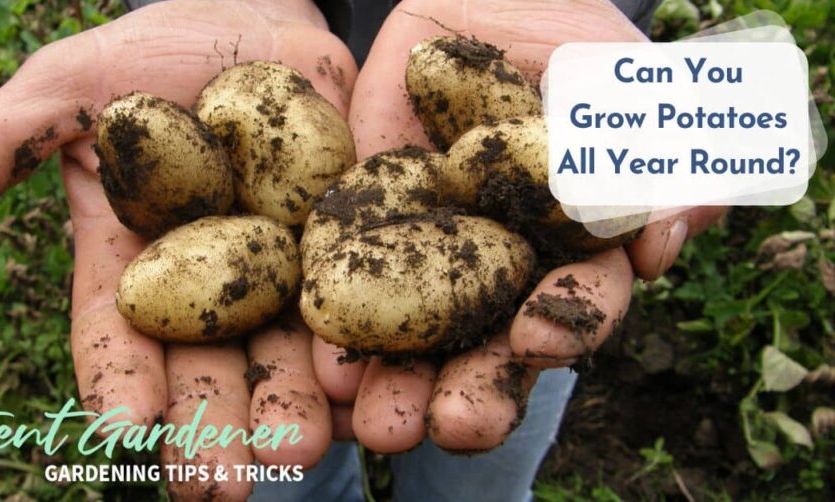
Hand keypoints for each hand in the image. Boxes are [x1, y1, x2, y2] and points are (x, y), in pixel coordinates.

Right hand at [0, 1, 354, 497]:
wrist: (254, 23)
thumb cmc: (151, 57)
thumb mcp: (72, 89)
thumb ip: (1, 141)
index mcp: (135, 267)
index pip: (118, 337)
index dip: (121, 383)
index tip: (124, 433)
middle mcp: (210, 287)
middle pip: (208, 367)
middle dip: (214, 427)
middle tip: (224, 487)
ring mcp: (282, 270)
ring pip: (286, 351)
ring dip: (291, 406)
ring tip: (301, 452)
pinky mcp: (346, 245)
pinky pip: (355, 299)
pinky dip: (359, 344)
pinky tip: (361, 385)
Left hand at [314, 0, 726, 453]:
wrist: (472, 5)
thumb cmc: (562, 35)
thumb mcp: (618, 77)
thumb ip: (656, 148)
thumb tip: (671, 236)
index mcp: (568, 247)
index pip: (577, 300)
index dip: (566, 321)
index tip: (539, 336)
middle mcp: (498, 268)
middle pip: (493, 343)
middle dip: (479, 389)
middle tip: (454, 427)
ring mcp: (428, 253)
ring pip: (418, 337)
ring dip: (402, 385)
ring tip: (381, 426)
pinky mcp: (363, 226)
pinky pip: (346, 281)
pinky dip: (335, 328)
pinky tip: (323, 366)